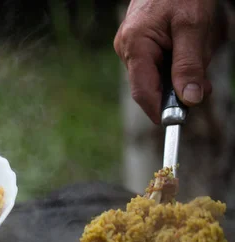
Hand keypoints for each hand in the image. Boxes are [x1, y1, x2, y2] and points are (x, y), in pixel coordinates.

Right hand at [114, 0, 220, 122]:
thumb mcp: (193, 27)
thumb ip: (190, 65)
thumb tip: (189, 100)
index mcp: (135, 46)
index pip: (143, 92)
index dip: (160, 111)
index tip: (178, 122)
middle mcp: (127, 50)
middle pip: (153, 86)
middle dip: (179, 86)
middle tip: (204, 81)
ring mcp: (130, 48)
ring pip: (158, 76)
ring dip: (182, 70)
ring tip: (197, 46)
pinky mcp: (139, 45)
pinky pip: (159, 64)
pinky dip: (177, 61)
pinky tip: (187, 43)